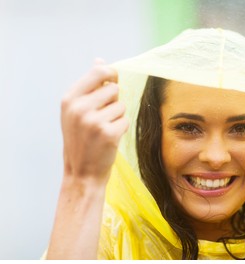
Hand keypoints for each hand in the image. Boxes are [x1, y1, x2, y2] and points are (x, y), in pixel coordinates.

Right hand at [61, 60, 128, 183]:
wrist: (81, 173)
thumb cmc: (81, 139)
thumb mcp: (76, 111)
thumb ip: (89, 86)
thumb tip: (100, 60)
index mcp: (69, 99)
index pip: (98, 71)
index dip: (111, 73)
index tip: (113, 80)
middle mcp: (79, 108)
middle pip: (114, 88)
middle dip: (113, 101)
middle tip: (102, 117)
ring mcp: (93, 121)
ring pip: (121, 106)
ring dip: (117, 117)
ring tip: (104, 130)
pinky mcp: (108, 133)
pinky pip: (125, 120)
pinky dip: (121, 129)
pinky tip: (109, 139)